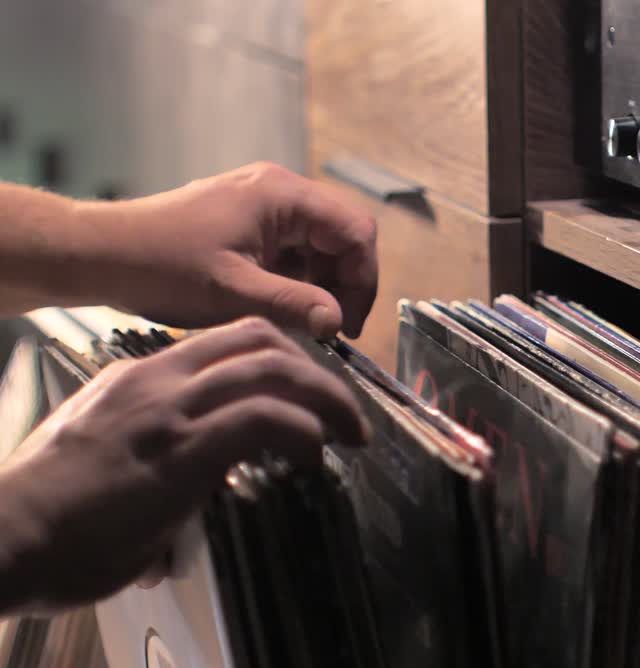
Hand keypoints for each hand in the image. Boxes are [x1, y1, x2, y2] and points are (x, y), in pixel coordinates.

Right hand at [0, 317, 367, 612]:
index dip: (282, 361)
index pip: (226, 341)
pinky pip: (263, 419)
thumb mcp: (97, 467)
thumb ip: (142, 473)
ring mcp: (168, 412)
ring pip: (272, 370)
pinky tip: (314, 454)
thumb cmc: (44, 517)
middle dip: (316, 371)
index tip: (310, 394)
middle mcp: (156, 381)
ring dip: (327, 400)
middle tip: (346, 413)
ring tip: (352, 433)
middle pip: (259, 340)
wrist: (5, 537)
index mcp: (137, 378)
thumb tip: (168, 528)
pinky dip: (303, 430)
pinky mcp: (181, 452)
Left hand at [77, 162, 377, 338]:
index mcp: (282, 195)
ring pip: (322, 247)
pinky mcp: (251, 225)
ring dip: (322, 286)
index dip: (362, 280)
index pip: (356, 231)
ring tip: (304, 323)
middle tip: (331, 329)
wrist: (102, 255)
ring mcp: (264, 207)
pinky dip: (298, 282)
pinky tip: (282, 309)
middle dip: (345, 284)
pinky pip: (295, 252)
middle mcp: (279, 191)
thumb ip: (293, 305)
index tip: (348, 324)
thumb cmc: (160, 266)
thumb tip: (339, 321)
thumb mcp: (232, 293)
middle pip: (344, 236)